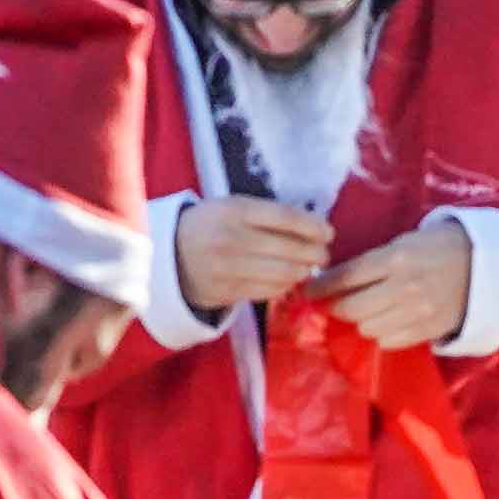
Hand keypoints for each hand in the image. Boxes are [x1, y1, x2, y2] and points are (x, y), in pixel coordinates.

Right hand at [172, 196, 326, 319]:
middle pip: (288, 249)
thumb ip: (267, 214)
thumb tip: (313, 228)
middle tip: (324, 255)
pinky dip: (285, 286)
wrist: (170, 254)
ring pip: (282, 274)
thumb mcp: (233, 207)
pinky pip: (268, 291)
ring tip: (308, 268)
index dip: (312, 227)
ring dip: (302, 272)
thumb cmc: (211, 224)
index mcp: (235, 210)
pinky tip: (289, 280)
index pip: (284, 217)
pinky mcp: (227, 291)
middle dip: (314, 254)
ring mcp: (229, 268)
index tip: (329, 233)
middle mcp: (232, 238)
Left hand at [314, 229, 473, 349]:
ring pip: (368, 328)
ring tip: (365, 310)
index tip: (308, 290)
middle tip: (334, 303)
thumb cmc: (439, 246)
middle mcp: (404, 287)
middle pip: (353, 308)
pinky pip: (389, 341)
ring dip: (361, 320)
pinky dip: (381, 334)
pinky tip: (386, 321)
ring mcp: (417, 312)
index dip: (322, 286)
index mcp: (397, 258)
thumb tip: (336, 278)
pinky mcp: (428, 330)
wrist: (484, 266)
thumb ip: (374, 261)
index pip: (347, 276)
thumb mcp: (405, 241)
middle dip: (337, 307)